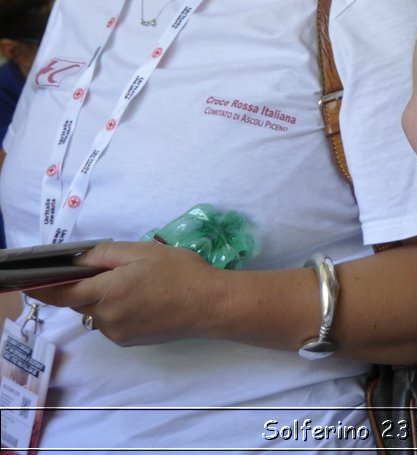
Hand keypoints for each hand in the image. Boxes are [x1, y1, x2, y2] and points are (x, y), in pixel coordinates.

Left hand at [27, 240, 222, 345]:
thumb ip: (105, 255)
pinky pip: (111, 323)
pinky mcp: (128, 341)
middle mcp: (106, 317)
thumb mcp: (143, 252)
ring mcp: (116, 333)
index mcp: (107, 292)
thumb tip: (77, 260)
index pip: (61, 293)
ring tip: (137, 285)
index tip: (27, 282)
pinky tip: (144, 300)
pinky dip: (118, 310)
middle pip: (79, 302)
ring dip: (104, 299)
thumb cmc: (180, 272)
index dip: (42, 288)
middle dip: (86, 287)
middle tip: (112, 271)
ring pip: (96, 313)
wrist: (211, 304)